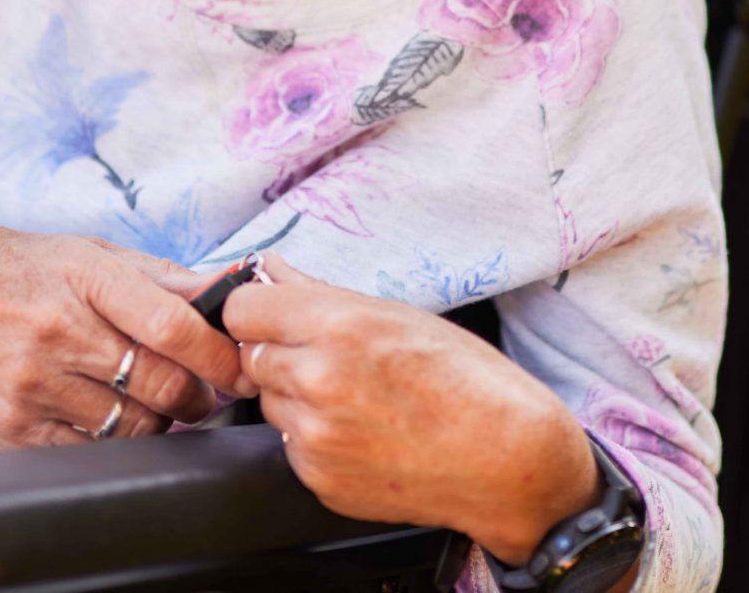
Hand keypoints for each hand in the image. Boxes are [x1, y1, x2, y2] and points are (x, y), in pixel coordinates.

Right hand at [0, 220, 251, 448]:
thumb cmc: (6, 269)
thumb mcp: (81, 252)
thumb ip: (156, 275)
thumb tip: (224, 287)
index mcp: (83, 278)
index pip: (172, 325)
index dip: (218, 353)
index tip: (236, 365)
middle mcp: (55, 331)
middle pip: (160, 383)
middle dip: (197, 393)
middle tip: (203, 390)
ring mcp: (28, 384)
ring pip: (130, 426)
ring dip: (156, 420)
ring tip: (153, 402)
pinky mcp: (7, 428)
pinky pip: (86, 450)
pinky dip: (110, 440)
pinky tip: (107, 415)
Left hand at [223, 258, 601, 564]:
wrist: (505, 460)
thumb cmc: (467, 380)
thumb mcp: (399, 315)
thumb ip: (320, 293)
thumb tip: (268, 269)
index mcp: (340, 328)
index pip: (243, 309)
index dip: (259, 309)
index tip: (275, 314)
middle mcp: (319, 382)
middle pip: (252, 355)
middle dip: (281, 351)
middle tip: (330, 357)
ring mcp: (316, 437)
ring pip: (270, 402)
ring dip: (296, 395)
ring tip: (356, 397)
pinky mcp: (319, 479)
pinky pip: (291, 445)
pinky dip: (314, 436)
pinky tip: (362, 431)